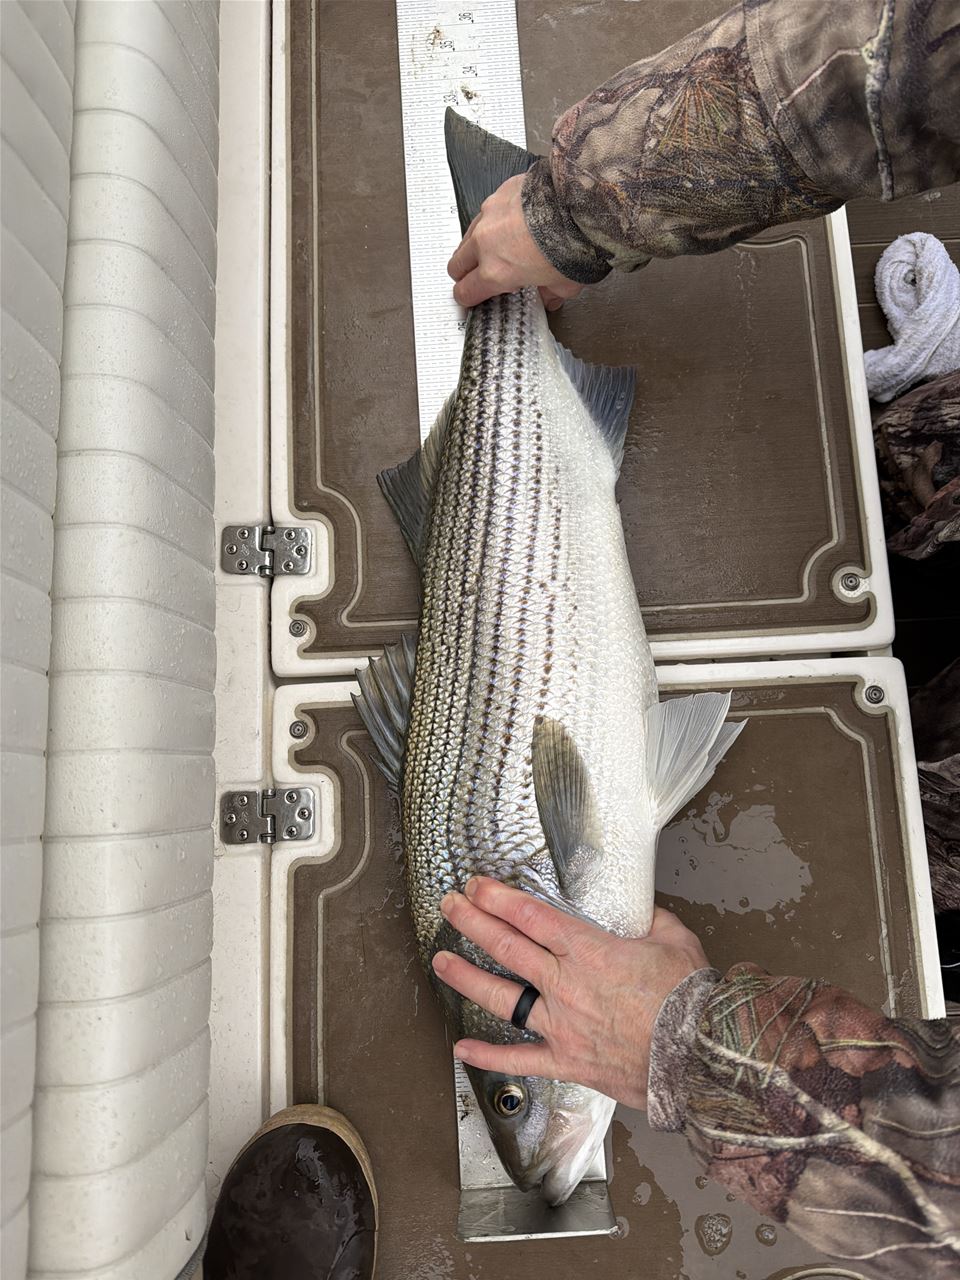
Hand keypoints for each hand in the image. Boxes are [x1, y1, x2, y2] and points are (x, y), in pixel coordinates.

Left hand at [432, 877, 707, 1109]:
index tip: (476, 886)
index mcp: (588, 950)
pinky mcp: (568, 1061)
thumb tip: (640, 913)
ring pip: (501, 998)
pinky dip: (488, 1056)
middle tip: (449, 906)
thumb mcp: (674, 939)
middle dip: (472, 922)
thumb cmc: (690, 998)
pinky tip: (462, 1049)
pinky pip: (520, 1060)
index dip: (498, 899)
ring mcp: (561, 1025)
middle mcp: (565, 984)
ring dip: (466, 977)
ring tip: (440, 962)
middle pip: (506, 947)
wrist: (702, 1056)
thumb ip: (649, 921)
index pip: (530, 916)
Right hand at [447, 174, 583, 310]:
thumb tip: (549, 297)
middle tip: (480, 276)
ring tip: (499, 248)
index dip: (468, 298)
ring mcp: (489, 215)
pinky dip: (494, 221)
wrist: (580, 203)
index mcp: (495, 272)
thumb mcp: (564, 284)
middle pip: (456, 264)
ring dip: (477, 246)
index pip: (465, 292)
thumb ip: (550, 294)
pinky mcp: (499, 194)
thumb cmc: (572, 244)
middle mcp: (485, 243)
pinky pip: (487, 212)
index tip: (474, 298)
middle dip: (465, 273)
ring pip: (468, 236)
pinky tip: (514, 223)